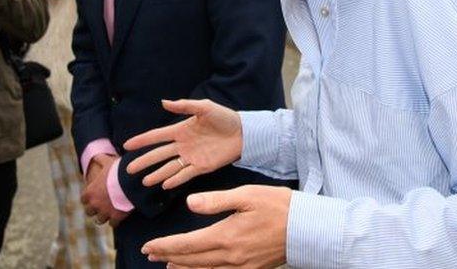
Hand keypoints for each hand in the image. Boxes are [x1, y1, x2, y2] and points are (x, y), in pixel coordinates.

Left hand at [81, 154, 128, 226]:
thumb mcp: (108, 162)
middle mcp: (95, 204)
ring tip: (109, 213)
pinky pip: (112, 224)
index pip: (83, 199)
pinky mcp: (116, 218)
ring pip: (100, 220)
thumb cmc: (118, 170)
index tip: (94, 196)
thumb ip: (100, 159)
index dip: (88, 198)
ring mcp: (105, 212)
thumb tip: (96, 154)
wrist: (131, 182)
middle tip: (101, 206)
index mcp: (90, 192)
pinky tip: (118, 217)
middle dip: (94, 209)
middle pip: (89, 212)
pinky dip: (115, 221)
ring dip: (104, 216)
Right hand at [124, 99, 241, 189]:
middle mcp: (183, 145)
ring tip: (144, 182)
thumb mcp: (204, 107)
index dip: (142, 140)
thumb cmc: (224, 118)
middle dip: (144, 162)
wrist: (244, 133)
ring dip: (157, 174)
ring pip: (169, 167)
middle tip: (128, 170)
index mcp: (181, 130)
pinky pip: (185, 175)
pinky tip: (164, 185)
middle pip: (159, 155)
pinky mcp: (202, 167)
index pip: (157, 136)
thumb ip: (185, 105)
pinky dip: (175, 180)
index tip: (127, 145)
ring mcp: (191, 157)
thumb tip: (163, 102)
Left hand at [141, 185, 290, 267]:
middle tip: (150, 254)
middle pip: (191, 260)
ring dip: (183, 267)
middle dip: (168, 256)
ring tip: (167, 264)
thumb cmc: (279, 206)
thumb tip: (190, 204)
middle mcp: (230, 256)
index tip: (148, 246)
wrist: (308, 228)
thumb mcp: (247, 195)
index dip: (164, 246)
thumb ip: (216, 201)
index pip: (187, 244)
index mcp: (226, 236)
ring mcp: (241, 266)